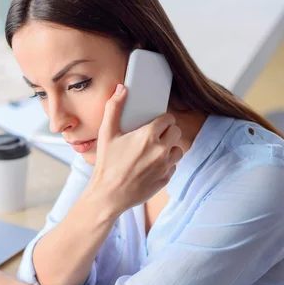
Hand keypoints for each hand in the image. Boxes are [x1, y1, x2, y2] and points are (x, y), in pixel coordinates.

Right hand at [88, 84, 183, 213]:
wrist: (109, 195)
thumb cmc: (106, 163)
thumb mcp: (106, 133)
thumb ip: (113, 108)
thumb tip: (121, 89)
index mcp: (148, 136)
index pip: (168, 119)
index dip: (162, 120)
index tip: (155, 124)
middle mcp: (160, 150)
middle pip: (176, 132)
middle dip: (167, 132)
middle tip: (153, 137)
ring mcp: (164, 166)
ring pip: (178, 150)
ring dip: (169, 148)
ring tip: (153, 151)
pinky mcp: (165, 179)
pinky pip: (173, 167)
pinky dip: (165, 165)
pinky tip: (151, 166)